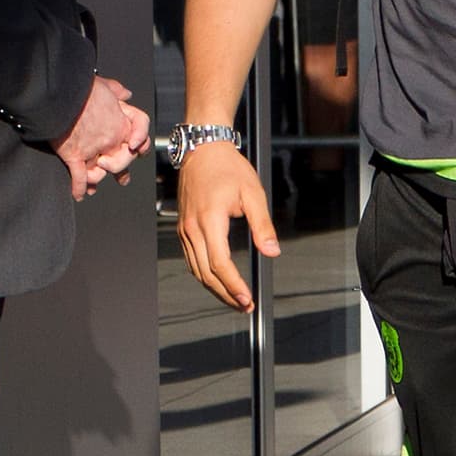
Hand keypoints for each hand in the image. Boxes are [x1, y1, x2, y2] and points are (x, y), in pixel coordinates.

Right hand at [54, 77, 149, 199]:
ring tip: (95, 184)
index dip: (141, 144)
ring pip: (101, 172)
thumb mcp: (104, 83)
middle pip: (124, 160)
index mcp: (121, 121)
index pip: (141, 136)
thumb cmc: (81, 86)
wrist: (60, 92)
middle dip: (121, 169)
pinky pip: (80, 177)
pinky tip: (79, 194)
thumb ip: (116, 90)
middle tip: (122, 178)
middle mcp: (111, 138)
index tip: (139, 151)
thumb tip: (126, 94)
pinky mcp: (74, 155)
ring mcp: (93, 149)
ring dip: (97, 179)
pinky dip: (79, 188)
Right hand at [177, 142, 279, 311]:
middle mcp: (192, 228)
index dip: (233, 285)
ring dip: (214, 288)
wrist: (203, 149)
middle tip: (244, 306)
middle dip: (225, 294)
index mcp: (209, 220)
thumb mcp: (253, 193)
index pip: (219, 263)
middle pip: (205, 273)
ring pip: (196, 269)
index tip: (246, 299)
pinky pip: (191, 259)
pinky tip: (218, 281)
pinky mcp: (183, 228)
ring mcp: (184, 229)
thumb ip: (262, 225)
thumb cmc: (229, 168)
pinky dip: (204, 274)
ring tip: (234, 299)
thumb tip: (272, 252)